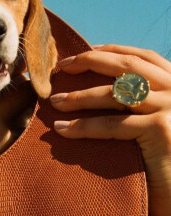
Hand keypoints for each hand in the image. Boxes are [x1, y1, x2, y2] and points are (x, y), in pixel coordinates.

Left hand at [51, 44, 170, 215]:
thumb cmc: (167, 163)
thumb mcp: (158, 123)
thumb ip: (142, 104)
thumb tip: (103, 89)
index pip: (144, 58)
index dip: (112, 51)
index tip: (83, 52)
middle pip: (128, 66)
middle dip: (90, 61)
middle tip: (62, 67)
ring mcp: (170, 108)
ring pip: (114, 94)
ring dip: (79, 96)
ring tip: (55, 102)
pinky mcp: (160, 130)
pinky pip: (111, 126)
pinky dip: (83, 127)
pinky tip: (63, 130)